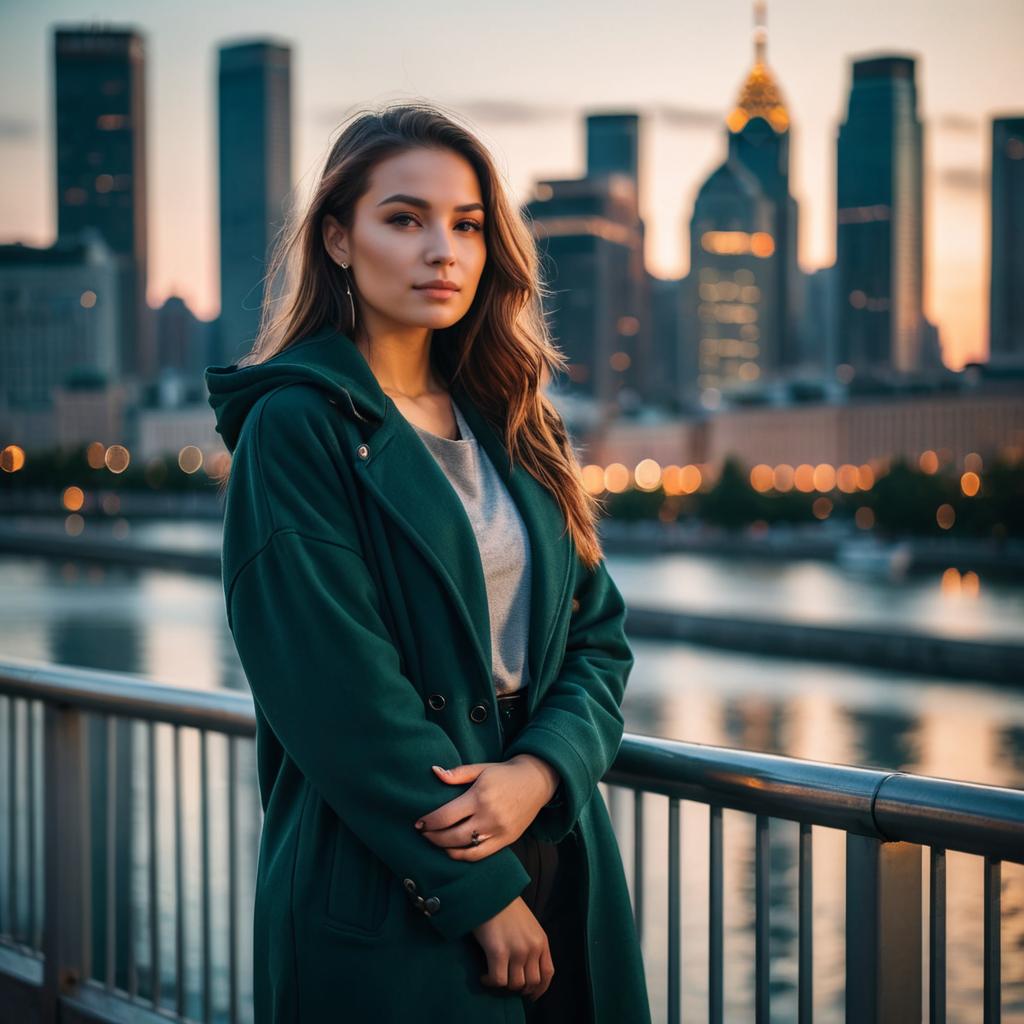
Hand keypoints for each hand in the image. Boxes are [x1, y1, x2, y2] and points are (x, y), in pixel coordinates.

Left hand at [413, 755, 559, 859]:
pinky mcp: (506, 840)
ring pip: (465, 849)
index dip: (429, 822)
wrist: (536, 781)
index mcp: (480, 796)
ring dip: (445, 848)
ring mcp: (499, 831)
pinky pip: (480, 855)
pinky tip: (453, 850)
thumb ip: (457, 773)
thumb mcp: (481, 768)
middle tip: (423, 833)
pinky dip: (463, 856)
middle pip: (452, 836)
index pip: (446, 816)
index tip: (418, 823)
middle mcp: (489, 816)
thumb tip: (434, 771)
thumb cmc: (505, 773)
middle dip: (433, 837)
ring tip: (435, 842)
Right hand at [473, 896, 554, 1000]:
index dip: (540, 989)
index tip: (531, 995)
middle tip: (507, 984)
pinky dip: (490, 982)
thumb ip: (531, 943)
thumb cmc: (505, 905)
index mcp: (541, 940)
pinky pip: (498, 980)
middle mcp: (532, 947)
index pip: (548, 973)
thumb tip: (526, 968)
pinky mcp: (498, 952)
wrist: (490, 890)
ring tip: (493, 977)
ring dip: (503, 985)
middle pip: (531, 982)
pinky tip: (484, 977)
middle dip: (520, 988)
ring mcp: (517, 950)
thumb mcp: (528, 924)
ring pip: (515, 984)